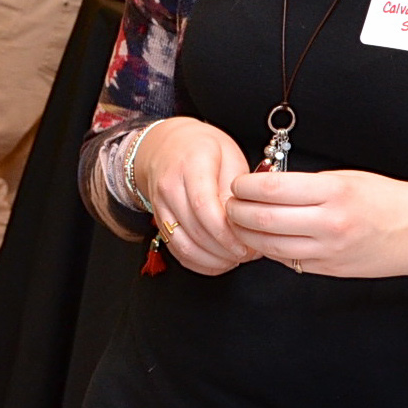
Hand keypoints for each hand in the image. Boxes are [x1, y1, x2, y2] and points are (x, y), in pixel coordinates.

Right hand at [128, 118, 258, 273]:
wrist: (167, 145)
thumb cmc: (204, 148)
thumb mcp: (229, 156)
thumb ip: (236, 190)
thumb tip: (244, 224)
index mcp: (191, 164)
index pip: (203, 205)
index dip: (225, 232)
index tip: (245, 244)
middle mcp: (170, 186)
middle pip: (194, 230)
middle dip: (224, 249)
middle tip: (248, 254)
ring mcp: (160, 206)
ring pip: (183, 245)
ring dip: (212, 260)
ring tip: (236, 259)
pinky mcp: (159, 222)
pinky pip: (176, 251)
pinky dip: (199, 262)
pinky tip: (219, 261)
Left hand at [226, 169, 407, 276]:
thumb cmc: (387, 198)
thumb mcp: (347, 178)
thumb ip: (307, 184)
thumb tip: (266, 185)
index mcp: (333, 192)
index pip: (271, 189)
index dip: (245, 187)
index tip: (238, 183)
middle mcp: (329, 224)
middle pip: (263, 220)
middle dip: (236, 212)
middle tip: (229, 204)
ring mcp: (328, 251)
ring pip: (270, 246)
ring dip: (246, 235)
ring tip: (239, 223)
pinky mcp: (329, 269)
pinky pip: (288, 261)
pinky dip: (269, 249)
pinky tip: (264, 239)